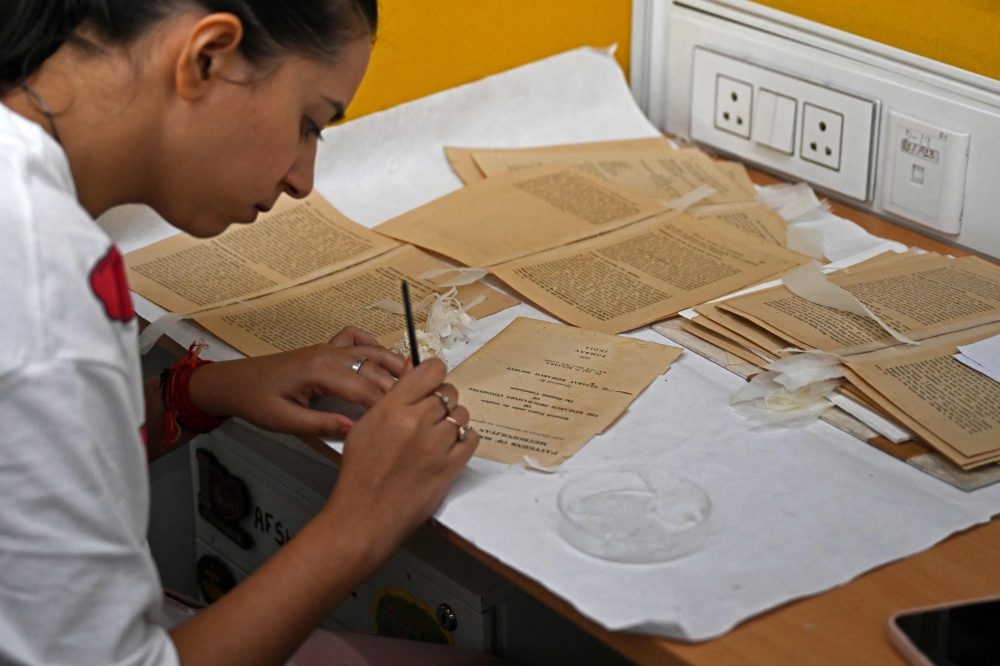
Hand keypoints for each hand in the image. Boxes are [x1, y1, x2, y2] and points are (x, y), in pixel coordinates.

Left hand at [187, 327, 404, 437]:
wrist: (234, 382)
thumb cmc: (256, 401)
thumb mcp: (284, 421)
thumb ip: (321, 425)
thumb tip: (354, 430)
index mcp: (319, 371)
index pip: (365, 389)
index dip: (388, 406)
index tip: (406, 420)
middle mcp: (329, 354)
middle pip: (375, 369)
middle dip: (399, 387)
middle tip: (421, 404)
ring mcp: (328, 348)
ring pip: (372, 351)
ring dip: (394, 364)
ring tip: (416, 382)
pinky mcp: (325, 348)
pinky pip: (356, 338)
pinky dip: (373, 344)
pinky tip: (383, 358)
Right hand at [323, 359, 478, 560]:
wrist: (365, 516)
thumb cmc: (360, 473)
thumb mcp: (365, 426)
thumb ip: (393, 397)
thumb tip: (414, 368)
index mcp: (393, 407)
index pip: (431, 370)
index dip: (433, 373)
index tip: (431, 382)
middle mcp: (418, 421)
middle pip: (448, 393)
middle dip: (440, 401)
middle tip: (428, 417)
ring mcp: (437, 444)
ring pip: (461, 414)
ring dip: (452, 422)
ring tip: (435, 436)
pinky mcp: (452, 466)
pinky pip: (472, 438)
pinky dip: (464, 439)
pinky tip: (449, 447)